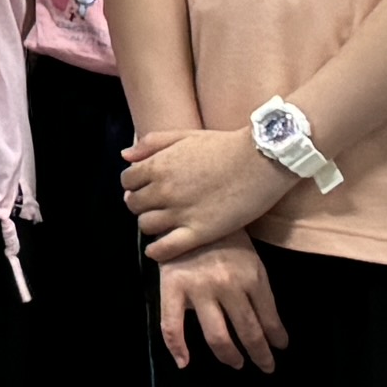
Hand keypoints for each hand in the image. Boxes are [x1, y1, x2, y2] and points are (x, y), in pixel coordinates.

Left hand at [124, 117, 294, 262]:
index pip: (127, 181)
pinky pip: (166, 249)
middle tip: (156, 204)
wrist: (261, 160)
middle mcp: (163, 190)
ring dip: (151, 224)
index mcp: (158, 165)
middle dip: (141, 204)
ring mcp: (180, 213)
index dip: (134, 184)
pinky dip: (157, 251)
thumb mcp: (185, 135)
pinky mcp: (199, 232)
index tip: (146, 187)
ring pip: (146, 226)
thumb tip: (125, 155)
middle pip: (134, 204)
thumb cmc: (225, 145)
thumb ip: (152, 143)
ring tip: (164, 222)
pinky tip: (159, 249)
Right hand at [156, 239, 285, 369]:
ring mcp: (199, 289)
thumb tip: (268, 325)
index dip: (276, 338)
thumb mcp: (252, 258)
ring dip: (230, 356)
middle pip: (248, 331)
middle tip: (265, 366)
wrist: (190, 210)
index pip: (269, 318)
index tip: (280, 348)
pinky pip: (172, 325)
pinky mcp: (173, 289)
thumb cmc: (226, 236)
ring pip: (218, 336)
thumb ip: (258, 288)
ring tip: (237, 364)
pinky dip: (177, 347)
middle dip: (260, 354)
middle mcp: (228, 286)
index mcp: (252, 277)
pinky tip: (184, 362)